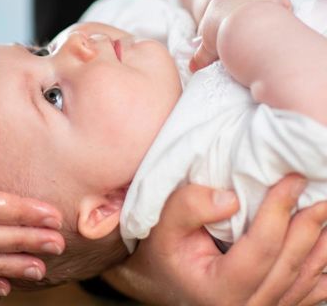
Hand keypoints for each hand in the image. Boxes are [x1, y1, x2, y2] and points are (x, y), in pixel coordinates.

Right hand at [104, 175, 326, 304]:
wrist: (163, 282)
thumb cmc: (163, 251)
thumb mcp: (161, 224)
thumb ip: (188, 207)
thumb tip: (231, 199)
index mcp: (218, 290)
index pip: (260, 248)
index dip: (278, 211)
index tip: (292, 180)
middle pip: (289, 262)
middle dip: (308, 224)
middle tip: (320, 191)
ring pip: (306, 278)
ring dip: (321, 243)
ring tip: (325, 210)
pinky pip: (311, 292)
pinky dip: (321, 266)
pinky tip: (324, 241)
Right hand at [189, 0, 290, 71]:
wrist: (246, 22)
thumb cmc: (223, 29)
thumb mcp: (208, 44)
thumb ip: (201, 55)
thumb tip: (192, 67)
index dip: (222, 3)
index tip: (225, 16)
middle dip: (245, 2)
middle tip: (245, 23)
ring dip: (263, 5)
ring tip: (262, 26)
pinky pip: (280, 0)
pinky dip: (280, 11)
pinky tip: (277, 25)